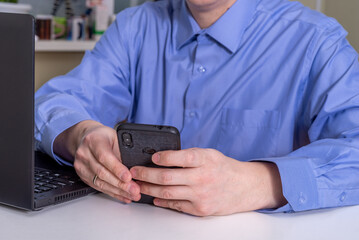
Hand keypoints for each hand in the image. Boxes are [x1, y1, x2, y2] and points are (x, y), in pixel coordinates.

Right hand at [54, 120, 140, 202]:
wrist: (88, 138)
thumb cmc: (104, 137)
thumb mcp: (115, 136)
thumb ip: (123, 150)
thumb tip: (137, 167)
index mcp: (93, 140)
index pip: (104, 157)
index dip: (117, 168)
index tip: (128, 177)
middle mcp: (84, 154)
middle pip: (102, 172)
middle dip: (120, 184)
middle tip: (134, 190)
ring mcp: (81, 166)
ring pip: (100, 182)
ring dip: (118, 191)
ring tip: (132, 195)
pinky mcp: (83, 176)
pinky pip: (98, 187)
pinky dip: (113, 193)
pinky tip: (123, 196)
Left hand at [130, 148, 286, 215]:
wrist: (243, 187)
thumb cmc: (222, 168)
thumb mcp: (209, 154)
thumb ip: (189, 156)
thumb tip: (162, 157)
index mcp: (205, 160)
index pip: (181, 157)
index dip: (164, 157)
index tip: (152, 157)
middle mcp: (202, 177)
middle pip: (167, 177)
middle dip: (146, 174)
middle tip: (134, 171)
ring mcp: (201, 195)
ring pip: (167, 192)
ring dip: (149, 188)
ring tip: (138, 184)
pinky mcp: (200, 209)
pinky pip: (176, 205)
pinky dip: (162, 201)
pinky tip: (154, 197)